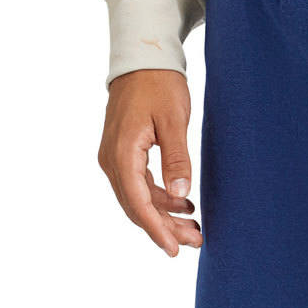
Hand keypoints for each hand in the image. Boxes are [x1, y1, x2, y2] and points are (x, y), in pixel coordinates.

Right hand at [98, 70, 200, 255]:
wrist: (142, 59)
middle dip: (165, 228)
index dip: (156, 228)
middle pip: (136, 206)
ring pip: (139, 199)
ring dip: (165, 216)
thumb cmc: (159, 85)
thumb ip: (177, 159)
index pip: (137, 201)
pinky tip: (185, 205)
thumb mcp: (174, 121)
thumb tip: (181, 194)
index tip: (174, 249)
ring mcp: (115, 157)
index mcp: (123, 152)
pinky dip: (161, 199)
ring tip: (195, 229)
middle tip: (195, 243)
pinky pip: (140, 186)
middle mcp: (112, 159)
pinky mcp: (124, 154)